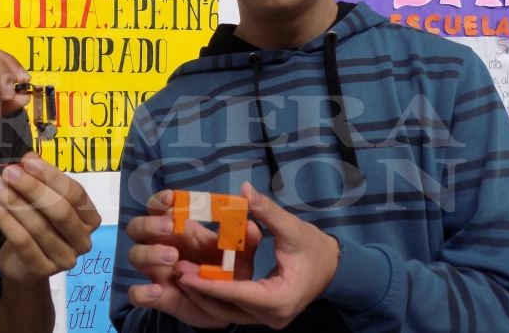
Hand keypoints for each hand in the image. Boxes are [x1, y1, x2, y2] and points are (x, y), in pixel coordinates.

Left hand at [0, 152, 101, 283]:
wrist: (23, 263)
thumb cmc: (38, 223)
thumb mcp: (41, 199)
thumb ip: (39, 178)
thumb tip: (29, 158)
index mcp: (89, 218)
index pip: (75, 193)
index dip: (51, 176)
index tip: (28, 162)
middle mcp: (82, 239)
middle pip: (60, 210)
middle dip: (33, 188)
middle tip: (9, 173)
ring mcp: (65, 258)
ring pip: (39, 226)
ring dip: (14, 202)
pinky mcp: (43, 270)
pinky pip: (23, 242)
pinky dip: (5, 221)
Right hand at [125, 190, 261, 328]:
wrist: (228, 305)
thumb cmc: (229, 271)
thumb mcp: (241, 256)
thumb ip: (247, 240)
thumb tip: (250, 224)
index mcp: (181, 230)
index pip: (160, 207)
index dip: (160, 200)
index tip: (172, 198)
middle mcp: (162, 246)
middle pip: (137, 227)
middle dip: (150, 224)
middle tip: (170, 227)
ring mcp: (157, 271)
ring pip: (134, 255)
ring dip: (149, 253)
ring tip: (174, 258)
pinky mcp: (158, 296)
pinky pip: (137, 294)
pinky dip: (142, 292)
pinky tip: (159, 291)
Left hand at [174, 182, 340, 329]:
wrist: (333, 268)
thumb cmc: (315, 248)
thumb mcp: (293, 228)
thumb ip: (267, 211)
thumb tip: (246, 189)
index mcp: (280, 299)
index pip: (238, 293)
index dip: (209, 284)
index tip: (184, 274)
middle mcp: (272, 316)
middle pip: (227, 308)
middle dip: (199, 290)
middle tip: (174, 271)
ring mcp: (267, 319)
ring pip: (226, 312)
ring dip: (203, 295)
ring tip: (179, 274)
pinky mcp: (261, 314)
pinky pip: (232, 309)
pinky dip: (213, 295)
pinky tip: (194, 279)